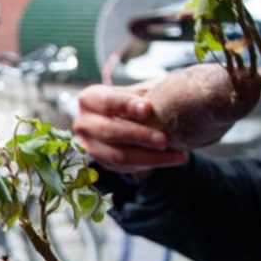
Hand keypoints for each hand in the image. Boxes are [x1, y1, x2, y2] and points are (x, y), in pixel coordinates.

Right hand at [73, 80, 188, 176]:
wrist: (122, 121)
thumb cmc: (132, 102)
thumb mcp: (138, 91)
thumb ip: (149, 92)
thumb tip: (172, 92)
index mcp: (90, 99)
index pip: (107, 101)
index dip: (127, 105)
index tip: (148, 109)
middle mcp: (83, 123)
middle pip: (110, 131)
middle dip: (140, 136)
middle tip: (165, 140)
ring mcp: (89, 146)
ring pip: (117, 156)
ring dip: (149, 157)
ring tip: (176, 155)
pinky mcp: (101, 163)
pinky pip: (124, 168)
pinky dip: (148, 164)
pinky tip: (169, 159)